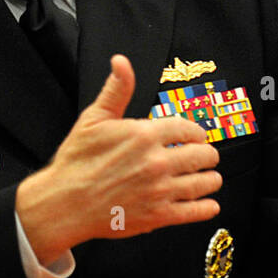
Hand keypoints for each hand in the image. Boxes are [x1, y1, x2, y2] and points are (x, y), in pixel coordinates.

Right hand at [16, 54, 222, 262]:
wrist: (64, 203)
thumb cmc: (76, 161)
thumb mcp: (94, 118)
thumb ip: (116, 90)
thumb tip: (121, 62)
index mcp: (144, 135)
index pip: (187, 128)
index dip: (196, 132)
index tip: (198, 136)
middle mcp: (156, 162)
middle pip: (202, 155)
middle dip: (207, 155)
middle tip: (207, 157)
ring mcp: (159, 190)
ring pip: (202, 183)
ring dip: (211, 179)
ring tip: (212, 178)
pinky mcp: (158, 215)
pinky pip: (193, 211)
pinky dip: (206, 208)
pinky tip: (209, 204)